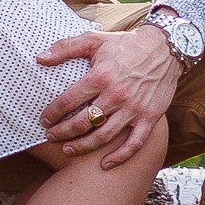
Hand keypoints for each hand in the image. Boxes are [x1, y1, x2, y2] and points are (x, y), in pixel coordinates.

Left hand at [37, 19, 179, 170]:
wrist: (165, 49)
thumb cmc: (125, 45)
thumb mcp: (95, 39)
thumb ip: (66, 47)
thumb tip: (40, 58)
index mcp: (101, 76)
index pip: (69, 100)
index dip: (53, 113)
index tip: (44, 120)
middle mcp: (116, 95)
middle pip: (83, 122)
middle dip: (63, 133)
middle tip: (51, 137)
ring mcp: (133, 109)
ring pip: (104, 136)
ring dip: (83, 147)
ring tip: (68, 150)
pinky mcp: (149, 118)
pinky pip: (134, 144)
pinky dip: (119, 157)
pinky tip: (104, 165)